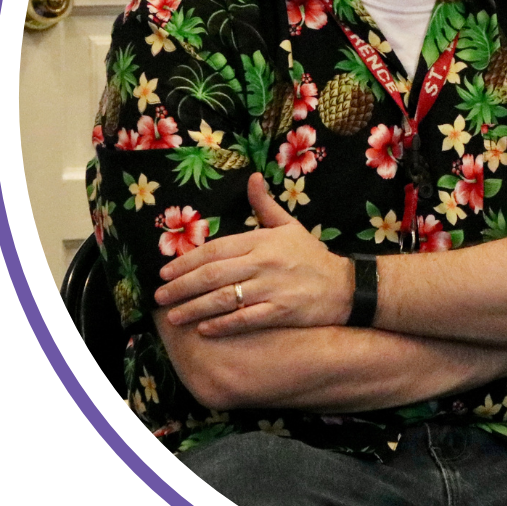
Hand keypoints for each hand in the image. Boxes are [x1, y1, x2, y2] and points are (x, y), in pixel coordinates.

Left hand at [154, 173, 352, 335]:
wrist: (346, 286)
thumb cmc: (313, 256)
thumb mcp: (290, 226)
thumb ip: (264, 205)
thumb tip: (252, 176)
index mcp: (263, 240)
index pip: (216, 249)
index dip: (187, 261)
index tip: (165, 273)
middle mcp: (265, 262)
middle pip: (214, 274)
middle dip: (182, 286)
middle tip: (159, 297)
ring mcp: (273, 288)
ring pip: (225, 298)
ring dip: (195, 308)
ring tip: (174, 316)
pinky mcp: (282, 311)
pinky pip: (246, 319)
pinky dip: (223, 324)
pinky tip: (205, 329)